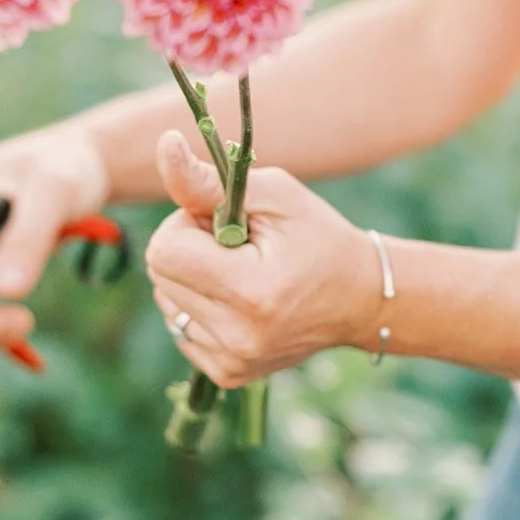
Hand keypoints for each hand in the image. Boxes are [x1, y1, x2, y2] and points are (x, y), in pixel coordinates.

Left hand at [146, 130, 381, 389]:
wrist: (360, 298)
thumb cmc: (317, 235)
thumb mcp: (273, 195)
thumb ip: (209, 180)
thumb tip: (163, 145)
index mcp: (250, 292)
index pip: (164, 250)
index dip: (188, 225)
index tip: (223, 222)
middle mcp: (237, 337)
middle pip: (159, 275)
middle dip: (188, 249)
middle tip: (236, 246)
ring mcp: (232, 362)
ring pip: (166, 302)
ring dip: (192, 279)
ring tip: (241, 273)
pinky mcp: (228, 375)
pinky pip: (180, 328)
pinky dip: (201, 308)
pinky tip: (240, 301)